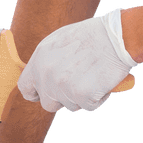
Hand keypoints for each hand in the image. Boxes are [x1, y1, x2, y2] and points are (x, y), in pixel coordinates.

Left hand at [17, 9, 136, 112]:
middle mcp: (47, 74)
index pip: (26, 87)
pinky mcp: (81, 95)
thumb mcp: (61, 40)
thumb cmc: (94, 35)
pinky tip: (103, 81)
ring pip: (71, 105)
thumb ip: (48, 60)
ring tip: (95, 76)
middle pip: (48, 103)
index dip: (36, 94)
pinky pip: (89, 106)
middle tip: (79, 86)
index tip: (44, 96)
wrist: (117, 37)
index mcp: (40, 58)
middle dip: (63, 99)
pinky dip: (98, 98)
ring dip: (83, 97)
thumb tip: (43, 76)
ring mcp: (63, 86)